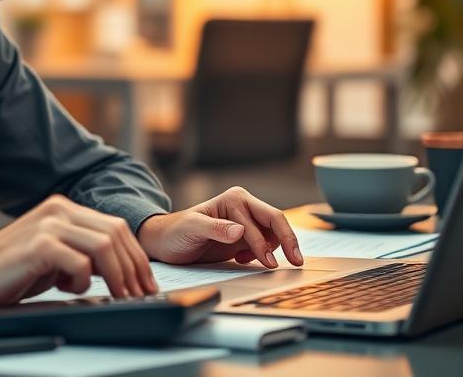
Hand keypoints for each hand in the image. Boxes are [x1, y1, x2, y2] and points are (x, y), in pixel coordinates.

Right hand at [0, 194, 157, 307]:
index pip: (115, 227)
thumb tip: (120, 272)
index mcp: (65, 208)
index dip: (136, 255)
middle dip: (133, 267)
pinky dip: (83, 280)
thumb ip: (82, 253)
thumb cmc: (12, 270)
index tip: (145, 281)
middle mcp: (59, 209)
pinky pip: (79, 262)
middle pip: (115, 233)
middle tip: (139, 294)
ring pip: (103, 246)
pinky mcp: (39, 244)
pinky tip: (70, 288)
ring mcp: (49, 224)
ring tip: (120, 297)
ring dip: (118, 276)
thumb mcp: (55, 256)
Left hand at [136, 187, 303, 268]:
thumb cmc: (176, 232)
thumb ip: (215, 228)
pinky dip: (262, 254)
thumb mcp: (192, 229)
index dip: (267, 243)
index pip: (262, 220)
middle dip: (288, 241)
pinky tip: (242, 259)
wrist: (166, 243)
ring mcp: (245, 222)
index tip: (269, 262)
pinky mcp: (244, 237)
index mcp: (234, 199)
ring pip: (273, 235)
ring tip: (247, 260)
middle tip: (297, 262)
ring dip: (271, 250)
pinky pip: (265, 245)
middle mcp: (243, 207)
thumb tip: (239, 230)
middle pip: (276, 221)